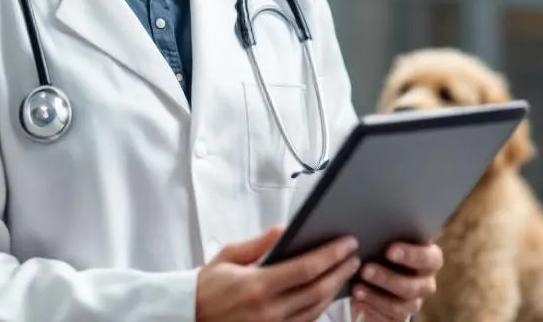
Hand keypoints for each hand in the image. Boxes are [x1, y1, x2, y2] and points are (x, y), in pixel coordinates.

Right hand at [196, 226, 359, 321]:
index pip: (306, 269)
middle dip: (340, 271)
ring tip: (345, 271)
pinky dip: (320, 308)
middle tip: (353, 256)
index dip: (331, 255)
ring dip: (335, 290)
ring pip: (316, 309)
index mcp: (257, 286)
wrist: (189, 317)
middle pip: (318, 291)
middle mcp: (268, 311)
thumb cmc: (207, 288)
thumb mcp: (228, 256)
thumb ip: (259, 243)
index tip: (346, 243)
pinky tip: (326, 293)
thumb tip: (285, 229)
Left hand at [350, 242, 441, 320]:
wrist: (371, 272)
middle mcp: (425, 282)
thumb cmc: (380, 247)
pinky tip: (358, 301)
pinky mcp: (399, 318)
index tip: (390, 250)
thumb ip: (385, 233)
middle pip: (415, 286)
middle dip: (389, 279)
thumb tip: (369, 224)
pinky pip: (389, 319)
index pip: (430, 258)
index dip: (412, 255)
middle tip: (366, 269)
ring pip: (402, 306)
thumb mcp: (384, 238)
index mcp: (429, 258)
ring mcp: (414, 302)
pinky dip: (372, 310)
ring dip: (377, 297)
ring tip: (357, 288)